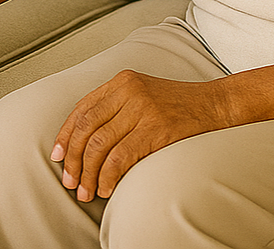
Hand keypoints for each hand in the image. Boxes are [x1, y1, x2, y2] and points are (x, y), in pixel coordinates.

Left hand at [51, 70, 226, 201]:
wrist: (215, 104)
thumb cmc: (178, 105)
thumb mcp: (142, 94)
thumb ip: (116, 107)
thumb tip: (85, 141)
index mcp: (121, 81)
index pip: (82, 109)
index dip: (65, 135)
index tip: (57, 156)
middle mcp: (128, 91)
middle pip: (87, 129)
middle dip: (73, 159)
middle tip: (70, 182)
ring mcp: (142, 108)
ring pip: (100, 145)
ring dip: (89, 174)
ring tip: (87, 192)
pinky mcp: (156, 128)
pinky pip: (120, 156)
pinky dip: (109, 176)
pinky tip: (107, 188)